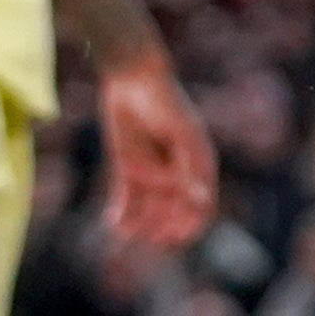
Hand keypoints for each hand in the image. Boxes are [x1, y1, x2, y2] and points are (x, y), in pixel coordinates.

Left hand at [97, 53, 217, 252]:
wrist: (133, 78)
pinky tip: (113, 224)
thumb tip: (201, 199)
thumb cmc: (165, 101)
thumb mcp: (182, 132)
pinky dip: (121, 214)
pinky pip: (126, 199)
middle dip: (162, 228)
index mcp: (197, 167)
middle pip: (173, 213)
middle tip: (148, 237)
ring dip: (140, 225)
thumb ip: (192, 165)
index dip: (191, 224)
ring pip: (148, 210)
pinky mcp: (128, 169)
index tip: (176, 236)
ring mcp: (152, 173)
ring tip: (126, 232)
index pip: (200, 206)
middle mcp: (176, 174)